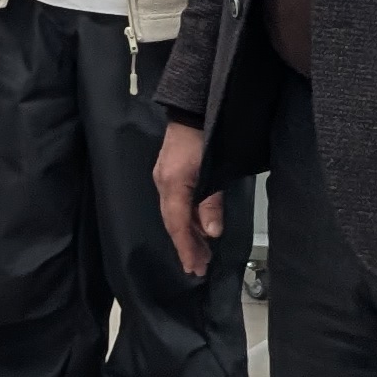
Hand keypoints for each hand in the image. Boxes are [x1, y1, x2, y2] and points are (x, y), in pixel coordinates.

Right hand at [153, 119, 223, 280]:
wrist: (194, 107)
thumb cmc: (206, 137)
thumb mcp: (213, 171)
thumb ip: (211, 203)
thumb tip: (212, 233)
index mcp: (172, 185)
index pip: (178, 224)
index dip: (186, 248)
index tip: (195, 268)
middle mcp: (163, 184)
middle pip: (174, 223)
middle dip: (187, 246)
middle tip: (199, 268)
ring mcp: (164, 178)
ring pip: (175, 214)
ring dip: (189, 235)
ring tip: (202, 254)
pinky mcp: (170, 173)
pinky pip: (177, 203)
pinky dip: (188, 219)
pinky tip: (199, 228)